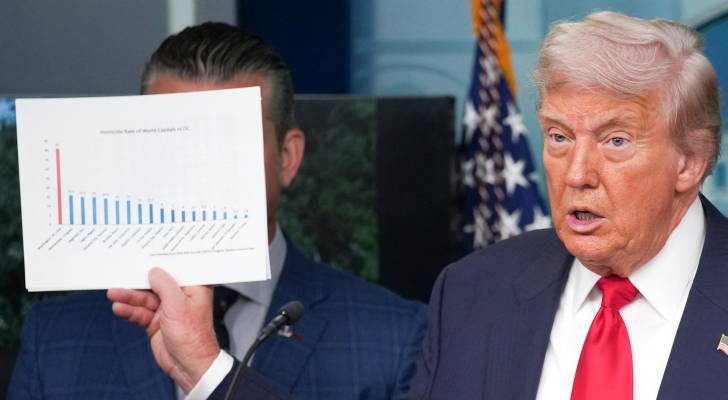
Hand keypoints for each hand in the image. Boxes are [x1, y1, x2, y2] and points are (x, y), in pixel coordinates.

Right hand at [107, 268, 219, 391]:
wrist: (188, 365)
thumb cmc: (193, 337)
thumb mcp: (177, 305)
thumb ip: (164, 285)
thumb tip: (154, 272)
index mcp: (194, 288)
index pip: (175, 270)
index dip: (160, 262)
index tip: (144, 255)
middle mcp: (180, 297)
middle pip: (155, 284)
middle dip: (138, 281)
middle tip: (121, 275)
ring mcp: (167, 310)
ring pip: (144, 299)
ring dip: (129, 297)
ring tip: (114, 293)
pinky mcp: (157, 322)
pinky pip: (140, 313)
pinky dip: (129, 310)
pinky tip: (119, 308)